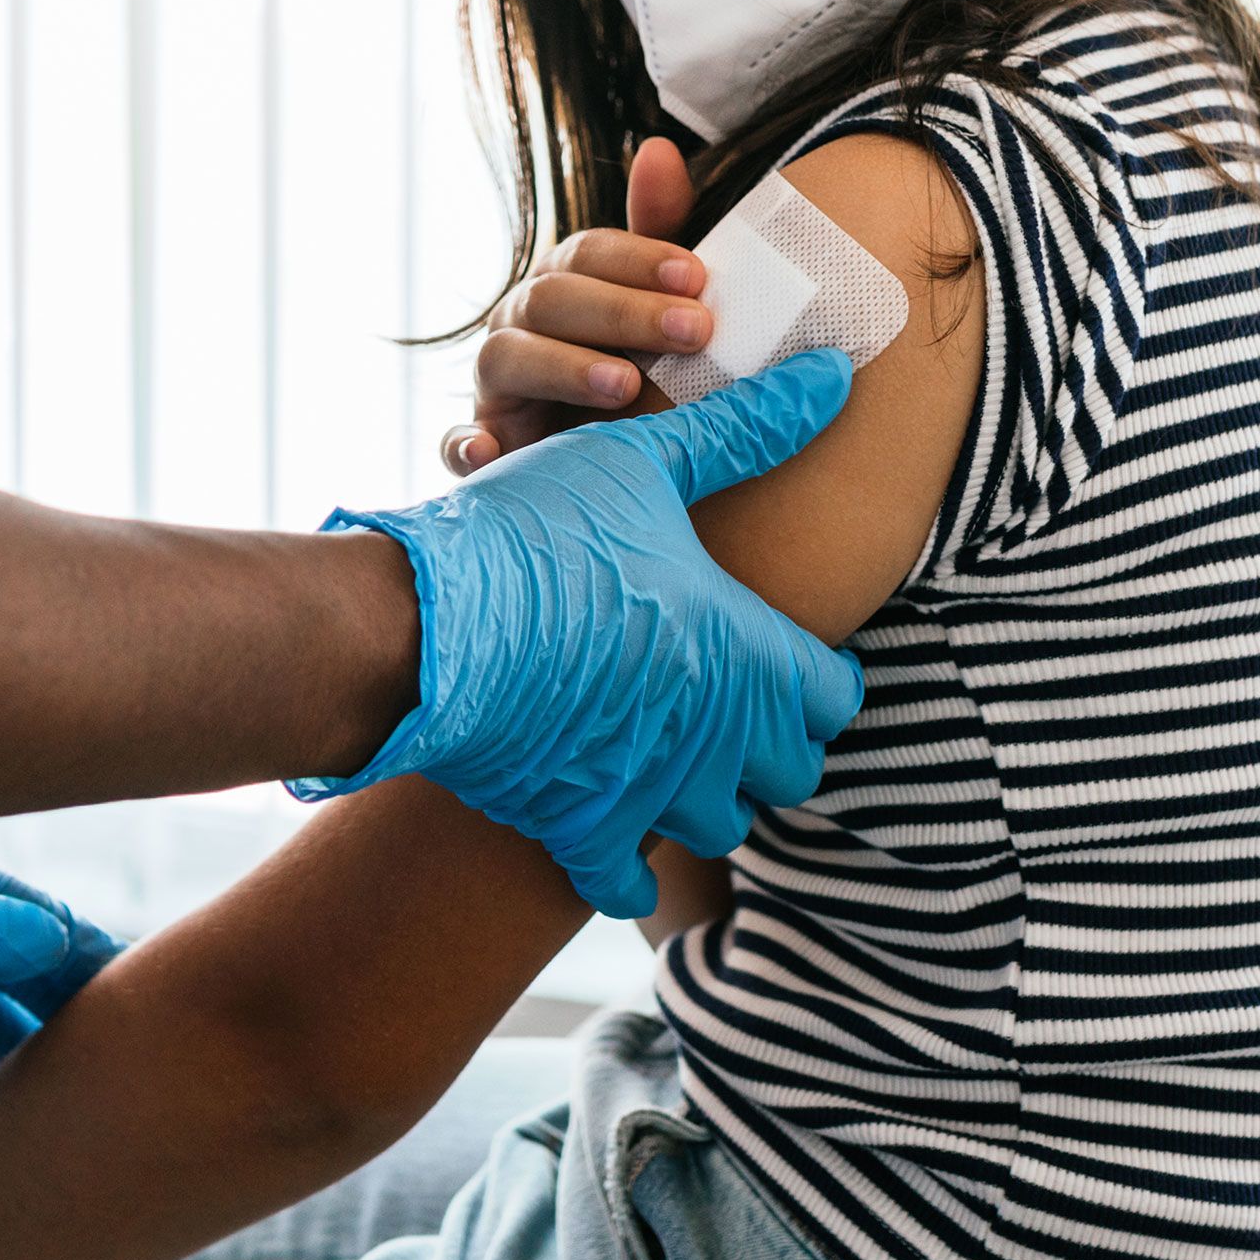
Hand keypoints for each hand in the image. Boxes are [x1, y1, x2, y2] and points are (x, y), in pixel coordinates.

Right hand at [302, 349, 867, 917]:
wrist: (424, 626)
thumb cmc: (534, 532)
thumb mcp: (641, 463)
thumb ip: (745, 430)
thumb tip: (836, 375)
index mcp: (742, 651)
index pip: (835, 696)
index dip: (822, 677)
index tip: (792, 656)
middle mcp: (712, 735)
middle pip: (790, 771)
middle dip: (776, 743)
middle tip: (739, 704)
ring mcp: (647, 791)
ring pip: (721, 826)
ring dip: (711, 796)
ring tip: (680, 755)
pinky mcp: (577, 826)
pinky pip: (627, 884)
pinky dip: (628, 872)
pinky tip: (618, 838)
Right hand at [448, 136, 705, 472]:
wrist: (598, 459)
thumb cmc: (629, 369)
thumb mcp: (651, 304)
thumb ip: (654, 234)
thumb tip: (658, 148)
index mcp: (562, 283)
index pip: (589, 253)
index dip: (641, 259)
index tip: (698, 278)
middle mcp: (520, 323)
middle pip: (554, 298)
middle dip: (624, 312)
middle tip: (693, 331)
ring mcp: (494, 385)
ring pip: (507, 358)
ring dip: (563, 368)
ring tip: (624, 385)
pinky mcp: (480, 445)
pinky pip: (458, 444)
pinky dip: (465, 446)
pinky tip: (489, 452)